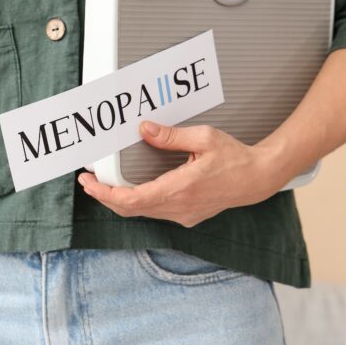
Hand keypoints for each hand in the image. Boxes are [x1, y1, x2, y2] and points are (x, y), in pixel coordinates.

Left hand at [77, 120, 285, 227]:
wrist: (257, 179)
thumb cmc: (234, 157)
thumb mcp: (203, 138)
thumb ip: (170, 136)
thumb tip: (143, 129)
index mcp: (180, 189)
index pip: (132, 200)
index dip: (105, 194)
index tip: (89, 183)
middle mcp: (179, 208)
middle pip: (131, 209)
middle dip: (105, 196)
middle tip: (88, 181)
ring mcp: (183, 215)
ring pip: (142, 212)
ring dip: (120, 200)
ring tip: (103, 184)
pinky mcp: (187, 215)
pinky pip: (155, 211)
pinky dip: (136, 201)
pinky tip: (130, 188)